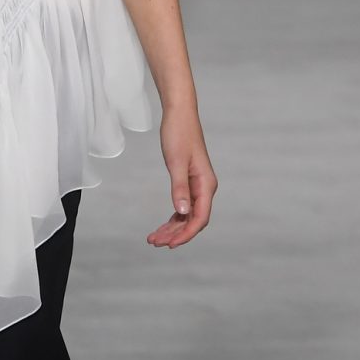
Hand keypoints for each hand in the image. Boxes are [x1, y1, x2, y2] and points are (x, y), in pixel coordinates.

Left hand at [149, 110, 216, 249]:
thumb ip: (180, 188)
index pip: (199, 218)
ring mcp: (197, 186)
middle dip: (175, 234)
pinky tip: (162, 226)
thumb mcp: (176, 162)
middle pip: (193, 220)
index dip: (185, 234)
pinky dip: (173, 218)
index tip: (169, 244)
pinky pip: (183, 206)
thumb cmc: (178, 134)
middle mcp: (205, 188)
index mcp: (206, 185)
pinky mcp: (189, 182)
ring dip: (172, 228)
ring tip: (153, 238)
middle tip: (154, 242)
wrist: (179, 114)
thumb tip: (183, 213)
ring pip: (187, 215)